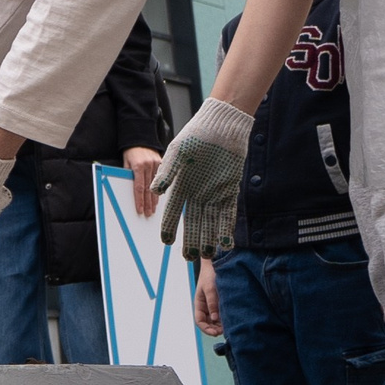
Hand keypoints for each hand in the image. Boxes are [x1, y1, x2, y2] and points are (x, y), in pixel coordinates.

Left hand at [124, 147, 162, 217]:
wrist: (140, 138)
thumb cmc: (130, 152)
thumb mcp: (125, 163)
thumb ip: (128, 176)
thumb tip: (131, 191)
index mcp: (138, 166)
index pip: (139, 187)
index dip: (139, 200)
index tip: (139, 209)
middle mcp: (149, 166)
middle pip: (148, 189)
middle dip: (148, 203)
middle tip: (148, 214)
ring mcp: (157, 164)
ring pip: (156, 185)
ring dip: (154, 199)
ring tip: (153, 209)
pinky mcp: (162, 163)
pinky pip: (161, 179)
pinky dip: (159, 189)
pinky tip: (159, 198)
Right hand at [151, 98, 254, 260]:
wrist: (221, 127)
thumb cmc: (196, 137)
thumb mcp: (178, 153)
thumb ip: (167, 172)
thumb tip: (155, 190)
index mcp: (181, 185)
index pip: (174, 211)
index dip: (170, 226)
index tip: (166, 242)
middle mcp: (197, 193)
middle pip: (193, 221)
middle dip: (191, 239)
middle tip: (189, 257)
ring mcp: (214, 193)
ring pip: (210, 221)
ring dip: (209, 238)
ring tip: (207, 255)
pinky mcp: (229, 190)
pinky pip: (227, 213)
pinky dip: (226, 228)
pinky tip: (225, 243)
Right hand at [194, 259, 222, 335]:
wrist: (216, 264)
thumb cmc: (210, 275)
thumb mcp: (210, 289)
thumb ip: (212, 303)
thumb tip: (214, 318)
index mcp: (199, 304)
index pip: (199, 321)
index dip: (206, 329)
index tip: (215, 333)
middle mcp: (205, 307)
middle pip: (208, 323)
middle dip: (214, 329)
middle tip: (224, 332)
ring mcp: (213, 305)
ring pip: (215, 320)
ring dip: (220, 325)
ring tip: (229, 328)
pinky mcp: (220, 303)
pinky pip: (221, 314)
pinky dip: (224, 320)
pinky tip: (231, 321)